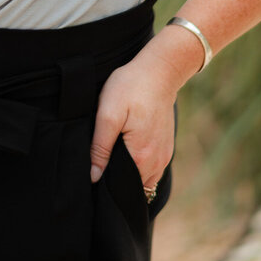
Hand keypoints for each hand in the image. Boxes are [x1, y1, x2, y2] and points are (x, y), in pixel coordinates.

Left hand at [89, 45, 177, 190]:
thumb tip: (94, 177)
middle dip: (117, 183)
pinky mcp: (166, 148)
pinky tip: (126, 151)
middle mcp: (156, 163)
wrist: (158, 72)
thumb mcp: (108, 114)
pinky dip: (139, 168)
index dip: (106, 187)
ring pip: (144, 180)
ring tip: (112, 158)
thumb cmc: (130, 88)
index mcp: (141, 158)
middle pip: (133, 187)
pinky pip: (151, 170)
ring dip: (129, 176)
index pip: (121, 188)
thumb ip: (100, 148)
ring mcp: (164, 157)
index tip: (94, 178)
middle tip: (100, 166)